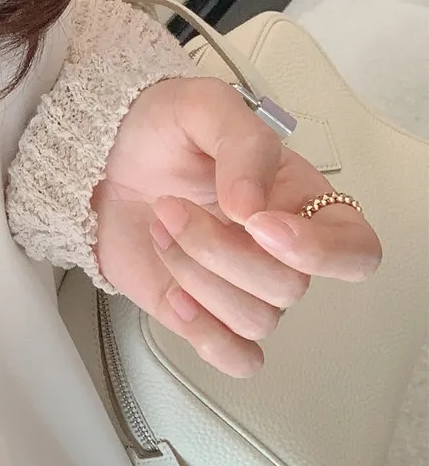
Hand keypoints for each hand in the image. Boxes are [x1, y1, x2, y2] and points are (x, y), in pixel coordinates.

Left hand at [94, 69, 380, 380]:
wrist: (109, 162)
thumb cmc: (166, 133)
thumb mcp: (206, 106)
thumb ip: (243, 144)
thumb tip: (252, 204)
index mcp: (303, 202)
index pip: (357, 251)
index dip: (319, 251)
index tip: (258, 223)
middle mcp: (285, 254)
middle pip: (289, 287)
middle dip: (221, 250)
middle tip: (171, 206)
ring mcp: (248, 291)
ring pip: (256, 320)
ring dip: (196, 276)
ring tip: (161, 228)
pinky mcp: (210, 320)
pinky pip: (236, 358)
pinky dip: (205, 334)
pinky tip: (174, 294)